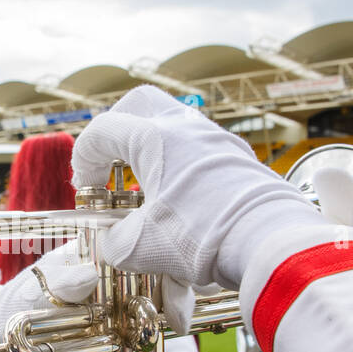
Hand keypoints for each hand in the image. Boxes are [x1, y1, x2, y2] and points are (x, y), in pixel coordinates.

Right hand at [71, 85, 326, 290]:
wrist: (269, 241)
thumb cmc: (201, 236)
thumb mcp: (141, 247)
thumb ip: (115, 243)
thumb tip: (112, 244)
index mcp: (154, 137)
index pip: (103, 130)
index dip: (83, 158)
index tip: (85, 188)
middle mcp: (185, 127)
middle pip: (140, 104)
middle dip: (117, 129)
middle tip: (110, 161)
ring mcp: (216, 139)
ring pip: (174, 122)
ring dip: (152, 147)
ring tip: (147, 184)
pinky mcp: (239, 158)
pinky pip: (199, 146)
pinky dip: (180, 163)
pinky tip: (181, 196)